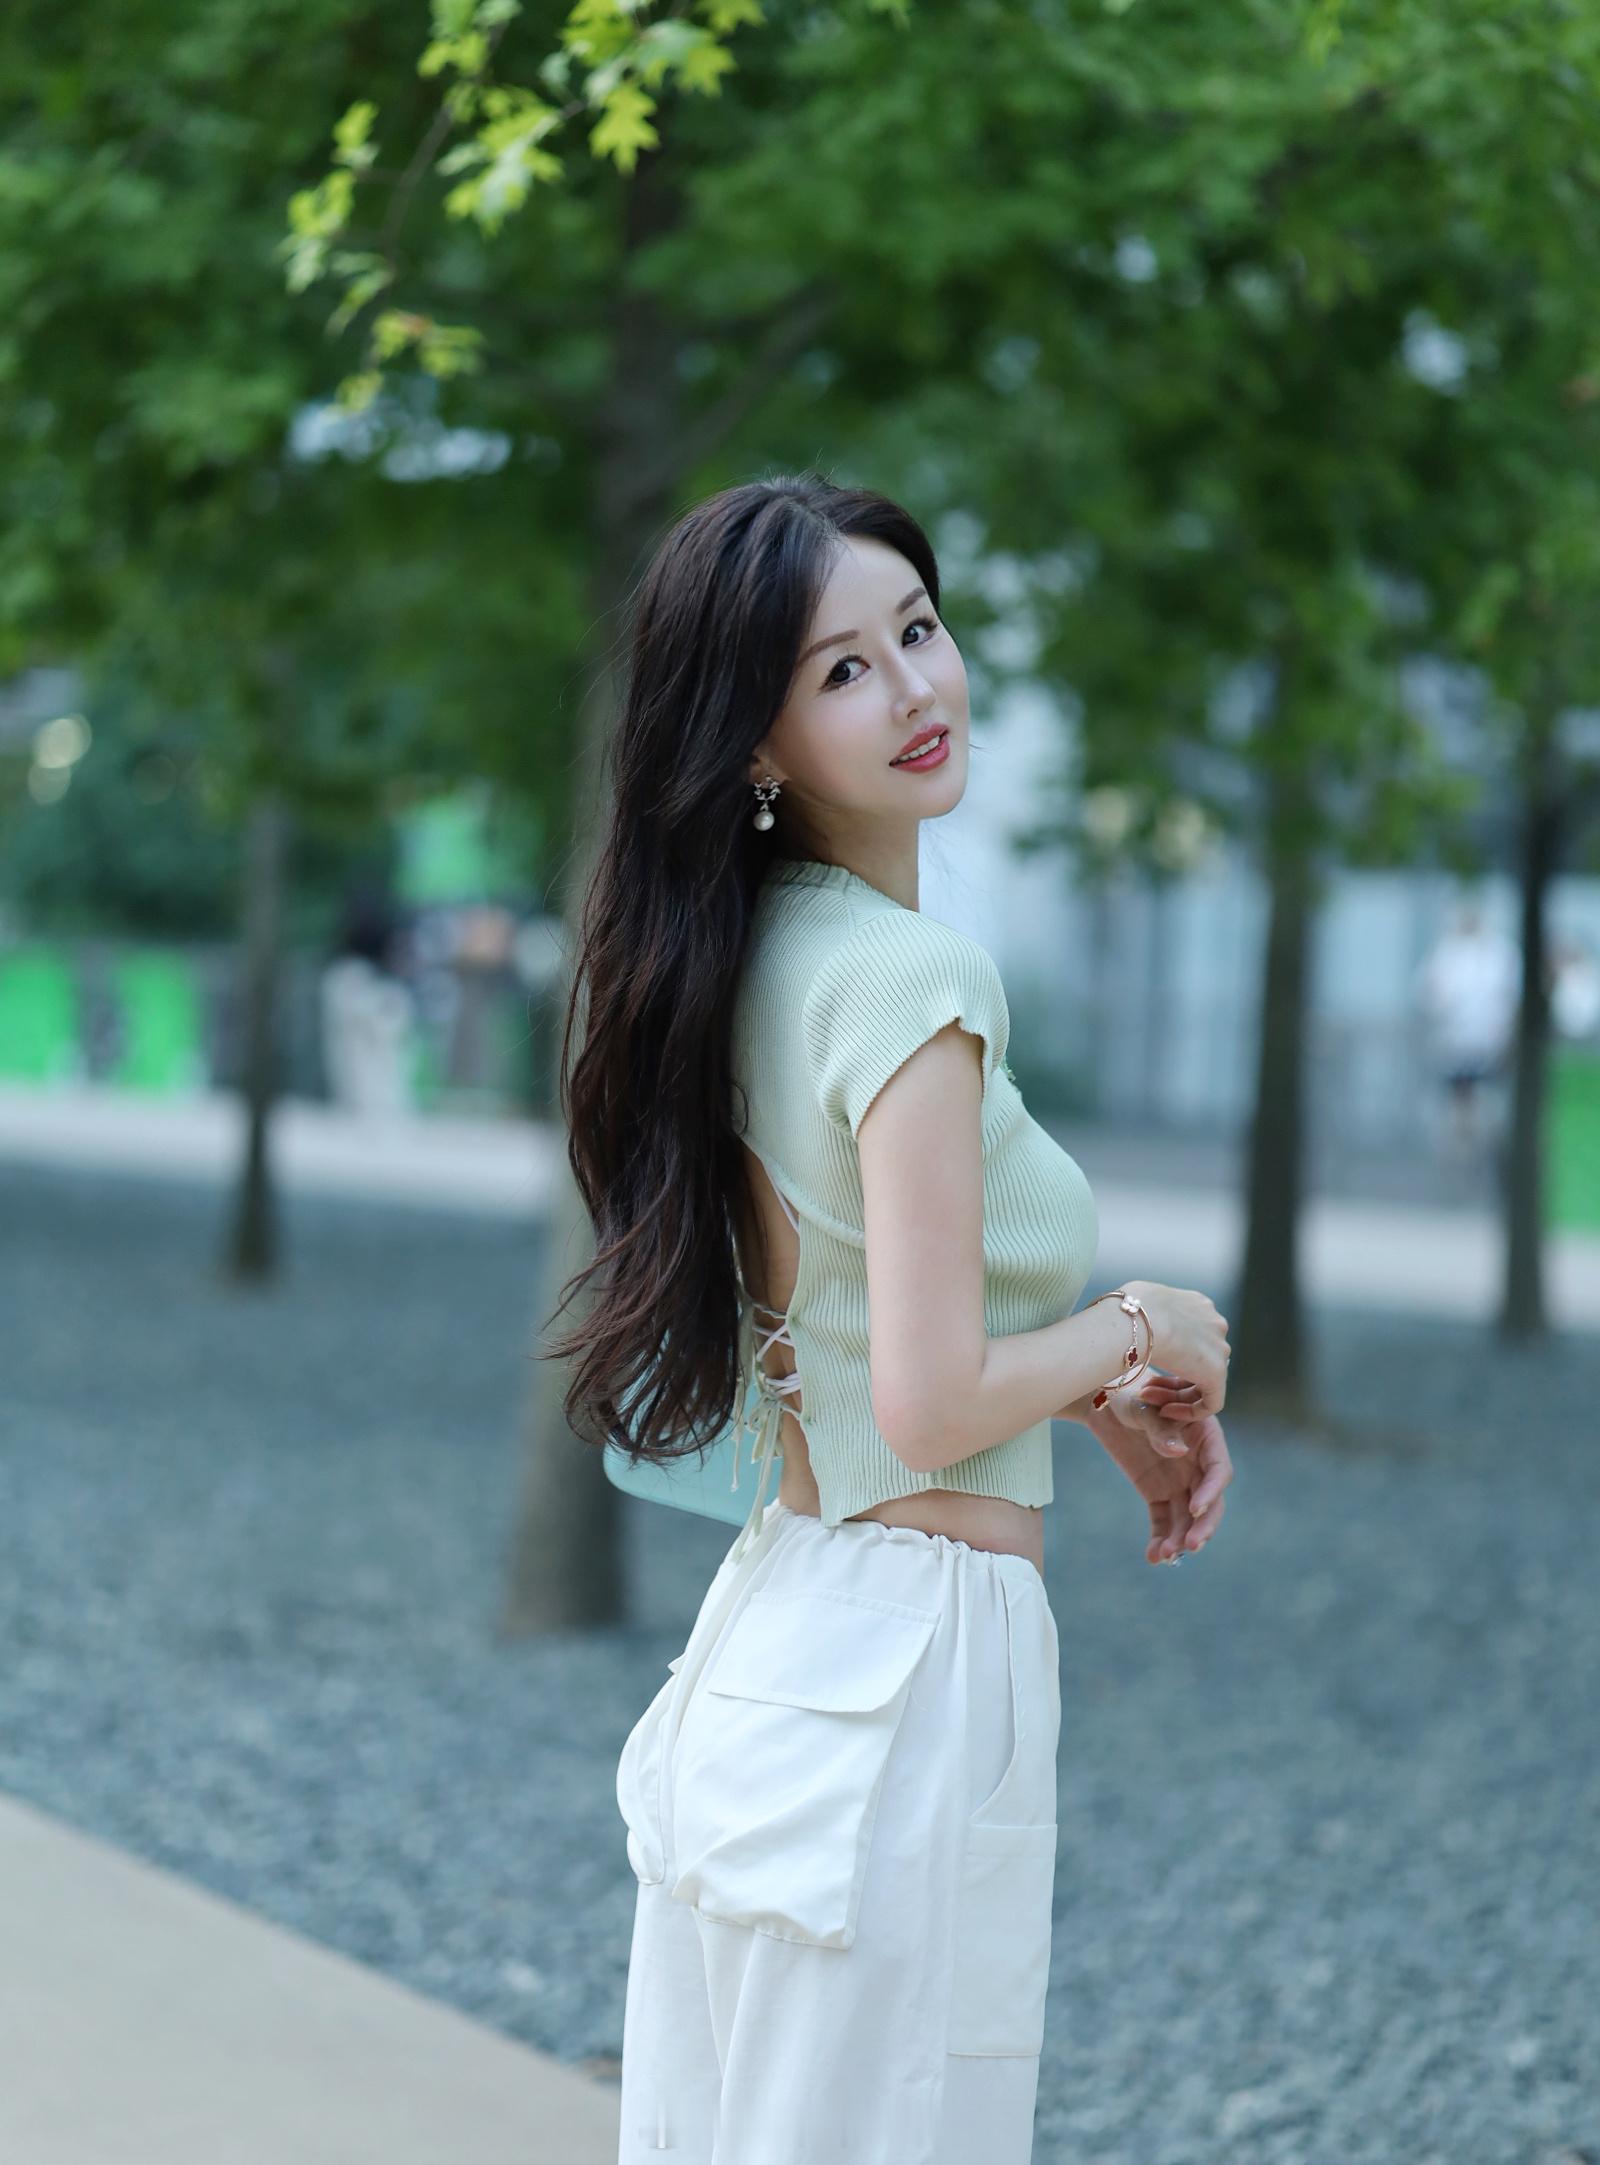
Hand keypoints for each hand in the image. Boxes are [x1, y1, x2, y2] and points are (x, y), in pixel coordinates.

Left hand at [1082, 1375, 1233, 1563]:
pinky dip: (1160, 1538)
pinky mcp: (1158, 1492)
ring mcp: (1179, 1480)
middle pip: (1209, 1500)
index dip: (1210, 1491)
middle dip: (1202, 1526)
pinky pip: (1164, 1520)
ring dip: (1179, 1539)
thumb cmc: (1130, 1394)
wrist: (1104, 1400)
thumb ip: (1161, 1428)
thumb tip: (1179, 1452)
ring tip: (1165, 1556)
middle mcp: (1197, 1462)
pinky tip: (1154, 1557)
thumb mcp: (1143, 1407)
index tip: (1194, 1509)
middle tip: (1190, 1546)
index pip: (1218, 1469)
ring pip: (1186, 1517)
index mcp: (1205, 1437)